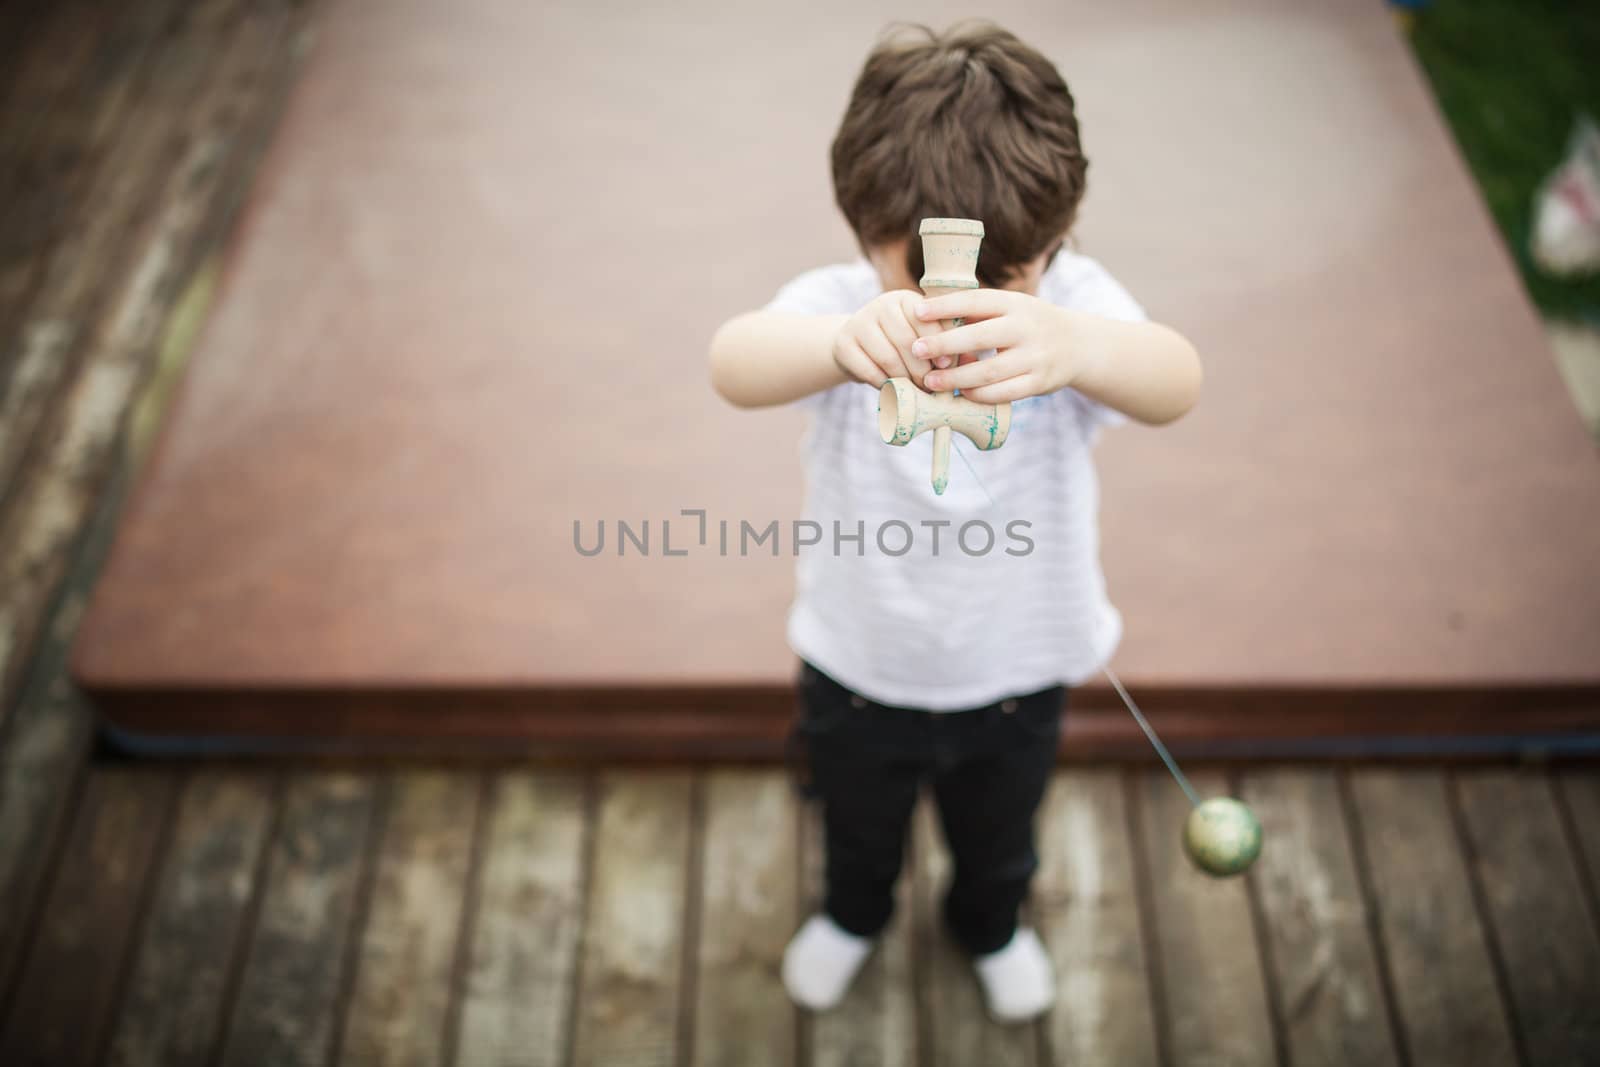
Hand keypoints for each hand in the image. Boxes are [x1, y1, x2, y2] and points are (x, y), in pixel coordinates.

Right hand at [831, 290, 946, 387]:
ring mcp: (859, 323)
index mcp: (905, 299)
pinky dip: (884, 384)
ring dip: (904, 379)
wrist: (858, 345)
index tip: (946, 365)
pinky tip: (893, 388)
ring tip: (915, 390)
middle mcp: (881, 304)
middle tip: (930, 385)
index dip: (938, 343)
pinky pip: (869, 371)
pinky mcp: (843, 344)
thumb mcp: (922, 335)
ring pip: (888, 358)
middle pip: (906, 341)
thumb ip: (946, 343)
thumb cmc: (900, 343)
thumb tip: (971, 359)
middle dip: (921, 368)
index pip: (925, 319)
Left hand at [911, 289, 1104, 403]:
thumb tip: (927, 315)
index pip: (976, 301)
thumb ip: (976, 312)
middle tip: (916, 350)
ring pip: (989, 371)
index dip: (946, 306)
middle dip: (944, 344)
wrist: (1078, 345)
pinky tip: (960, 394)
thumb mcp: (1010, 308)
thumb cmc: (1028, 325)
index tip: (917, 311)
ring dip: (956, 378)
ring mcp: (1035, 357)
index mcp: (1015, 303)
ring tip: (930, 381)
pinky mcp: (1039, 383)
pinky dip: (978, 395)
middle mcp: (1026, 328)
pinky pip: (1003, 393)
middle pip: (980, 337)